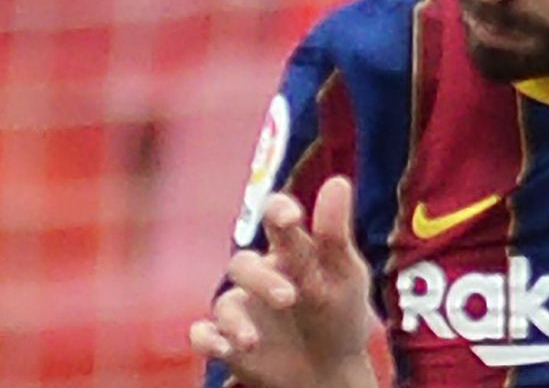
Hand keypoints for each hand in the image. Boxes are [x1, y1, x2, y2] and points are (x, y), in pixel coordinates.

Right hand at [189, 176, 380, 387]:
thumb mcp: (345, 274)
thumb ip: (335, 233)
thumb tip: (338, 181)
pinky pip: (204, 335)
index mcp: (290, 249)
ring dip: (235, 320)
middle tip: (289, 299)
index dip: (277, 211)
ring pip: (224, 303)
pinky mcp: (228, 342)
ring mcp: (242, 308)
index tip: (290, 218)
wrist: (332, 367)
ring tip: (252, 340)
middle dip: (261, 279)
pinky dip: (206, 340)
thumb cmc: (339, 311)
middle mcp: (259, 274)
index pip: (275, 217)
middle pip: (243, 264)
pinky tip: (222, 348)